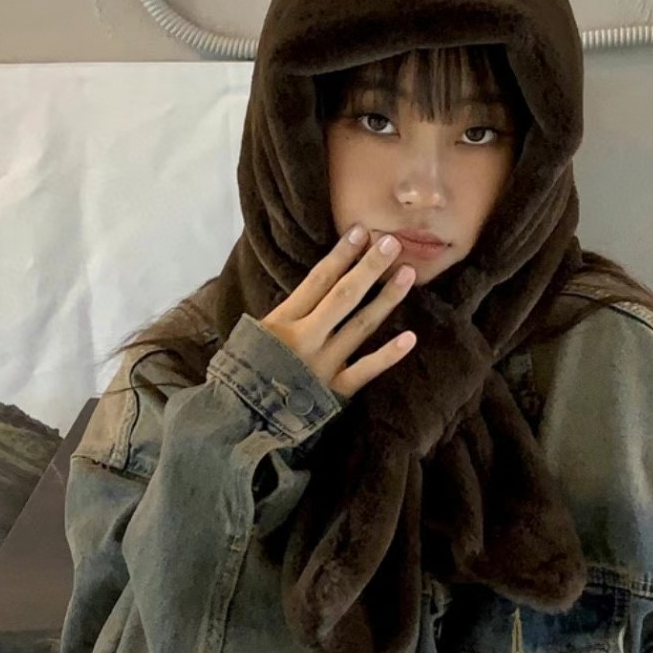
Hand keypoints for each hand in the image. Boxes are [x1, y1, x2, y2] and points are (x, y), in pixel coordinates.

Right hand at [262, 228, 416, 398]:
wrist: (241, 420)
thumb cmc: (246, 374)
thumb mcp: (252, 337)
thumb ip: (282, 316)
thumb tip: (310, 291)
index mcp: (282, 321)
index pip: (318, 280)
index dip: (341, 255)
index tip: (360, 232)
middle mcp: (305, 338)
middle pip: (343, 296)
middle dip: (369, 267)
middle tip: (391, 242)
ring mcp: (323, 364)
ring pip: (360, 326)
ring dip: (386, 299)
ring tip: (406, 274)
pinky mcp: (335, 391)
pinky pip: (366, 370)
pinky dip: (388, 355)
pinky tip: (410, 337)